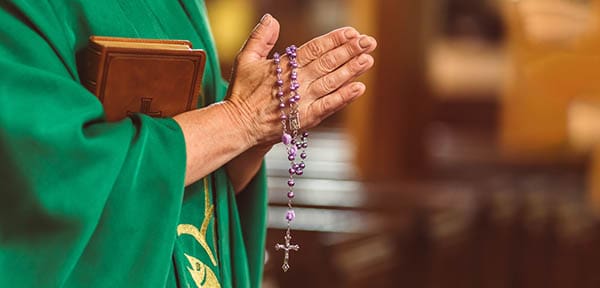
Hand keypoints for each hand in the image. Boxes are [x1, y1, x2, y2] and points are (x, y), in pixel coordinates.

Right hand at [224, 14, 376, 146]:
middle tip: (369, 42)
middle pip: (328, 62)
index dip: (335, 39)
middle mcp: (296, 82)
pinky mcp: (305, 118)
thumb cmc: (242, 92)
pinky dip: (344, 97)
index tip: (352, 32)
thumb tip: (272, 18)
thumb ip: (260, 37)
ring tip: (368, 59)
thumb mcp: (245, 59)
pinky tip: (359, 88)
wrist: (238, 124)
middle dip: (350, 51)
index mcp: (284, 66)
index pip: (315, 48)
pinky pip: (329, 106)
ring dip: (352, 70)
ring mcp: (302, 100)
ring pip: (332, 82)